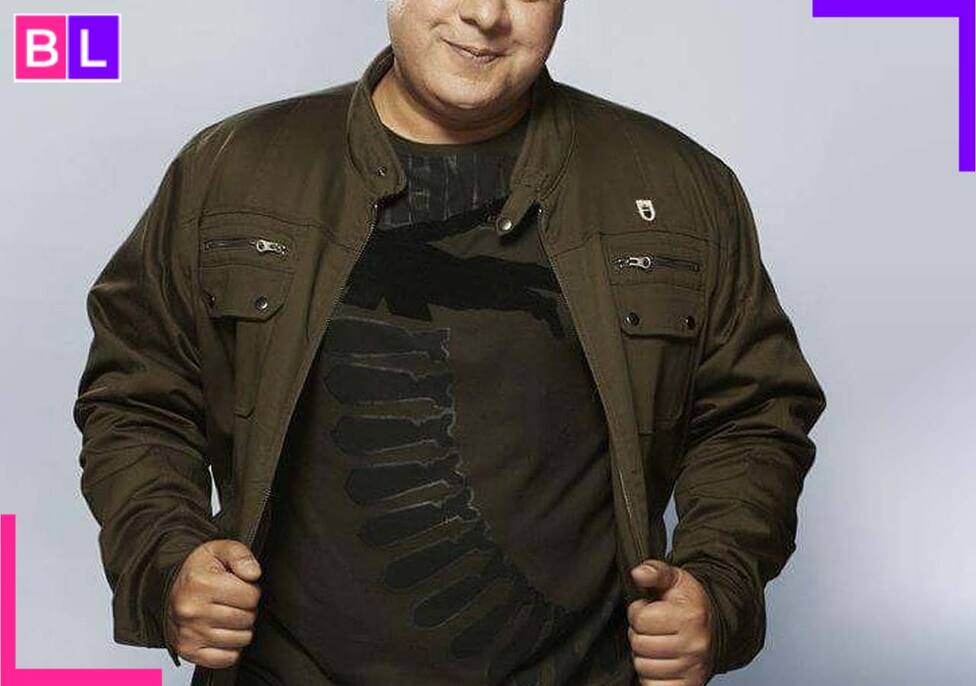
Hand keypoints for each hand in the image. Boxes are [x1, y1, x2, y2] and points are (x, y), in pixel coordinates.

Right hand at [163, 539, 262, 668]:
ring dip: (240, 628)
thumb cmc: (196, 572)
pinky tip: (223, 632)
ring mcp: (189, 634)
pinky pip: (227, 658)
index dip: (251, 590)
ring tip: (227, 615)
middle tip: (233, 602)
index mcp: (200, 585)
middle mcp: (192, 611)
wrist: (166, 589)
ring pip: (241, 639)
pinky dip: (231, 647)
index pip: (251, 596)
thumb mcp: (218, 551)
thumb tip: (254, 573)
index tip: (240, 587)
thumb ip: (241, 555)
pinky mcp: (188, 651)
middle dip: (247, 609)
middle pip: (247, 618)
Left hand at [627, 559, 713, 684]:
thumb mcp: (674, 579)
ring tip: (656, 643)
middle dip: (639, 633)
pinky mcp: (689, 685)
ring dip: (643, 655)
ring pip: (643, 666)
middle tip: (652, 628)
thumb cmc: (689, 603)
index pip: (640, 619)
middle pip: (639, 644)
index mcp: (689, 616)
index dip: (638, 611)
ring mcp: (692, 668)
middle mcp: (694, 645)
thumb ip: (655, 571)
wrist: (713, 626)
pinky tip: (659, 661)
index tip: (648, 609)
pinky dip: (651, 677)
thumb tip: (637, 573)